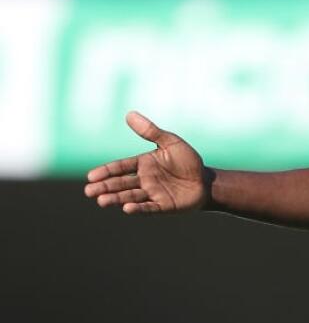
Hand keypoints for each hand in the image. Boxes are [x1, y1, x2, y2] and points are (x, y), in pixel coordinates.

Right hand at [83, 111, 207, 214]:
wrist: (207, 181)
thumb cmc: (188, 161)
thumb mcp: (171, 143)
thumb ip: (151, 132)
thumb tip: (129, 114)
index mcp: (143, 164)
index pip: (120, 167)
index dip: (106, 171)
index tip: (91, 176)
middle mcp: (144, 180)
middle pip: (120, 184)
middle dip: (104, 187)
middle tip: (88, 191)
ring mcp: (153, 194)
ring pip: (130, 196)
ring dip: (116, 199)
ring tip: (101, 201)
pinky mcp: (163, 206)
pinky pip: (149, 208)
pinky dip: (138, 209)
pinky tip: (126, 209)